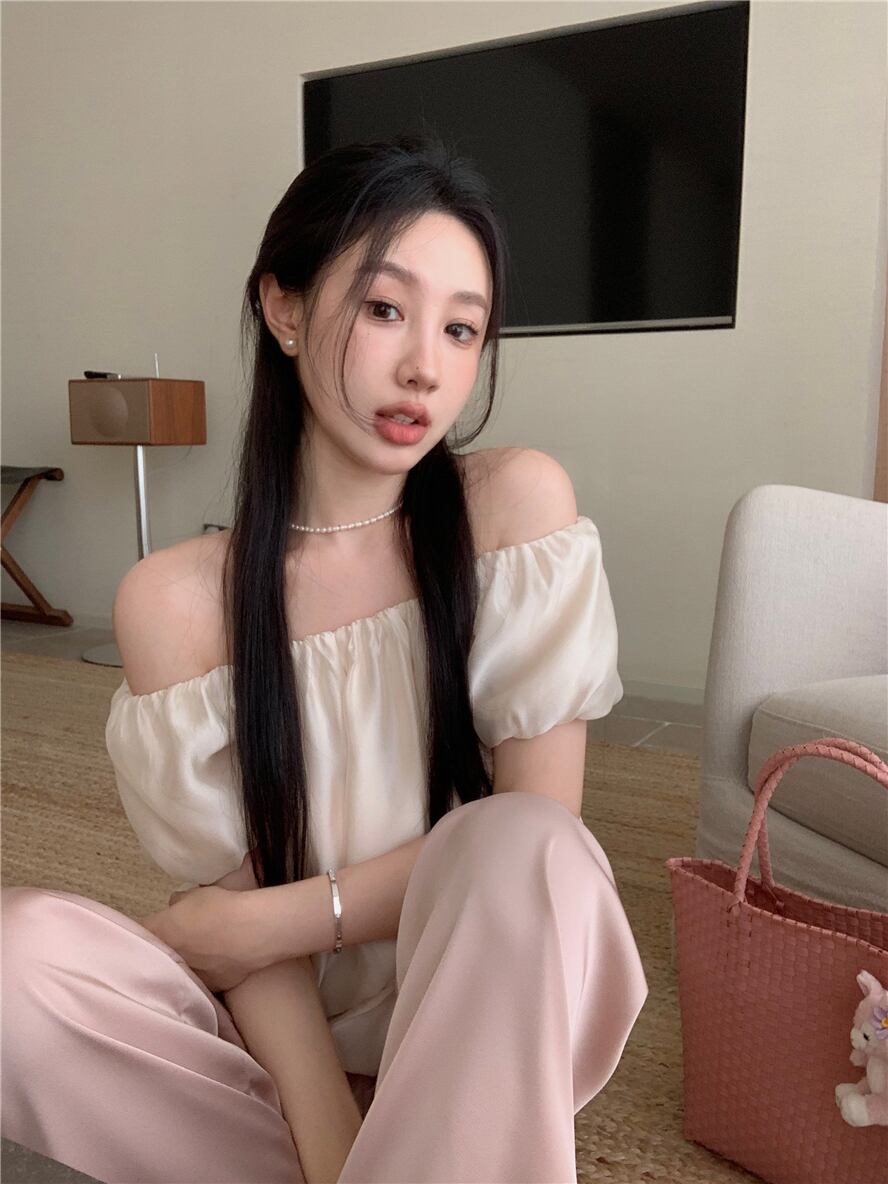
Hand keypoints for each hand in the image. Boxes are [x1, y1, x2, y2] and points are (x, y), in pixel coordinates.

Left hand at [141, 877, 262, 992]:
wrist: (252, 932)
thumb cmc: (221, 907)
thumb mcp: (195, 894)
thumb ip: (179, 902)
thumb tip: (176, 907)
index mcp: (158, 932)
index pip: (139, 933)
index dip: (146, 930)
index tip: (155, 927)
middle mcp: (166, 960)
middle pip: (154, 958)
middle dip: (160, 951)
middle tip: (177, 941)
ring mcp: (187, 978)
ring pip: (176, 974)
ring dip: (181, 966)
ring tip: (199, 955)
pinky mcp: (208, 990)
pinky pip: (201, 983)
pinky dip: (204, 975)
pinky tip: (216, 965)